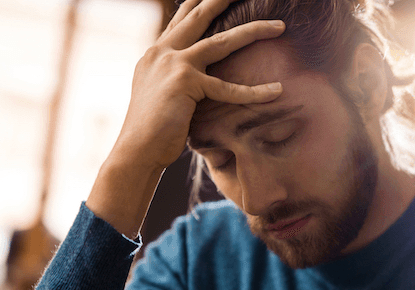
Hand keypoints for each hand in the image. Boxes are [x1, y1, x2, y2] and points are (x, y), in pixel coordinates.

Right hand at [87, 0, 284, 236]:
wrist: (136, 149)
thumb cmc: (152, 131)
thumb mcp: (159, 95)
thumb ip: (174, 80)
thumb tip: (194, 80)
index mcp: (155, 53)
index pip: (181, 20)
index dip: (199, 4)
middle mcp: (162, 52)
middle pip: (199, 17)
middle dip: (223, 0)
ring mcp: (173, 65)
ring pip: (221, 41)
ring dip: (253, 31)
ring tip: (278, 26)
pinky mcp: (186, 84)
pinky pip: (228, 87)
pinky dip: (254, 91)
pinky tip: (276, 90)